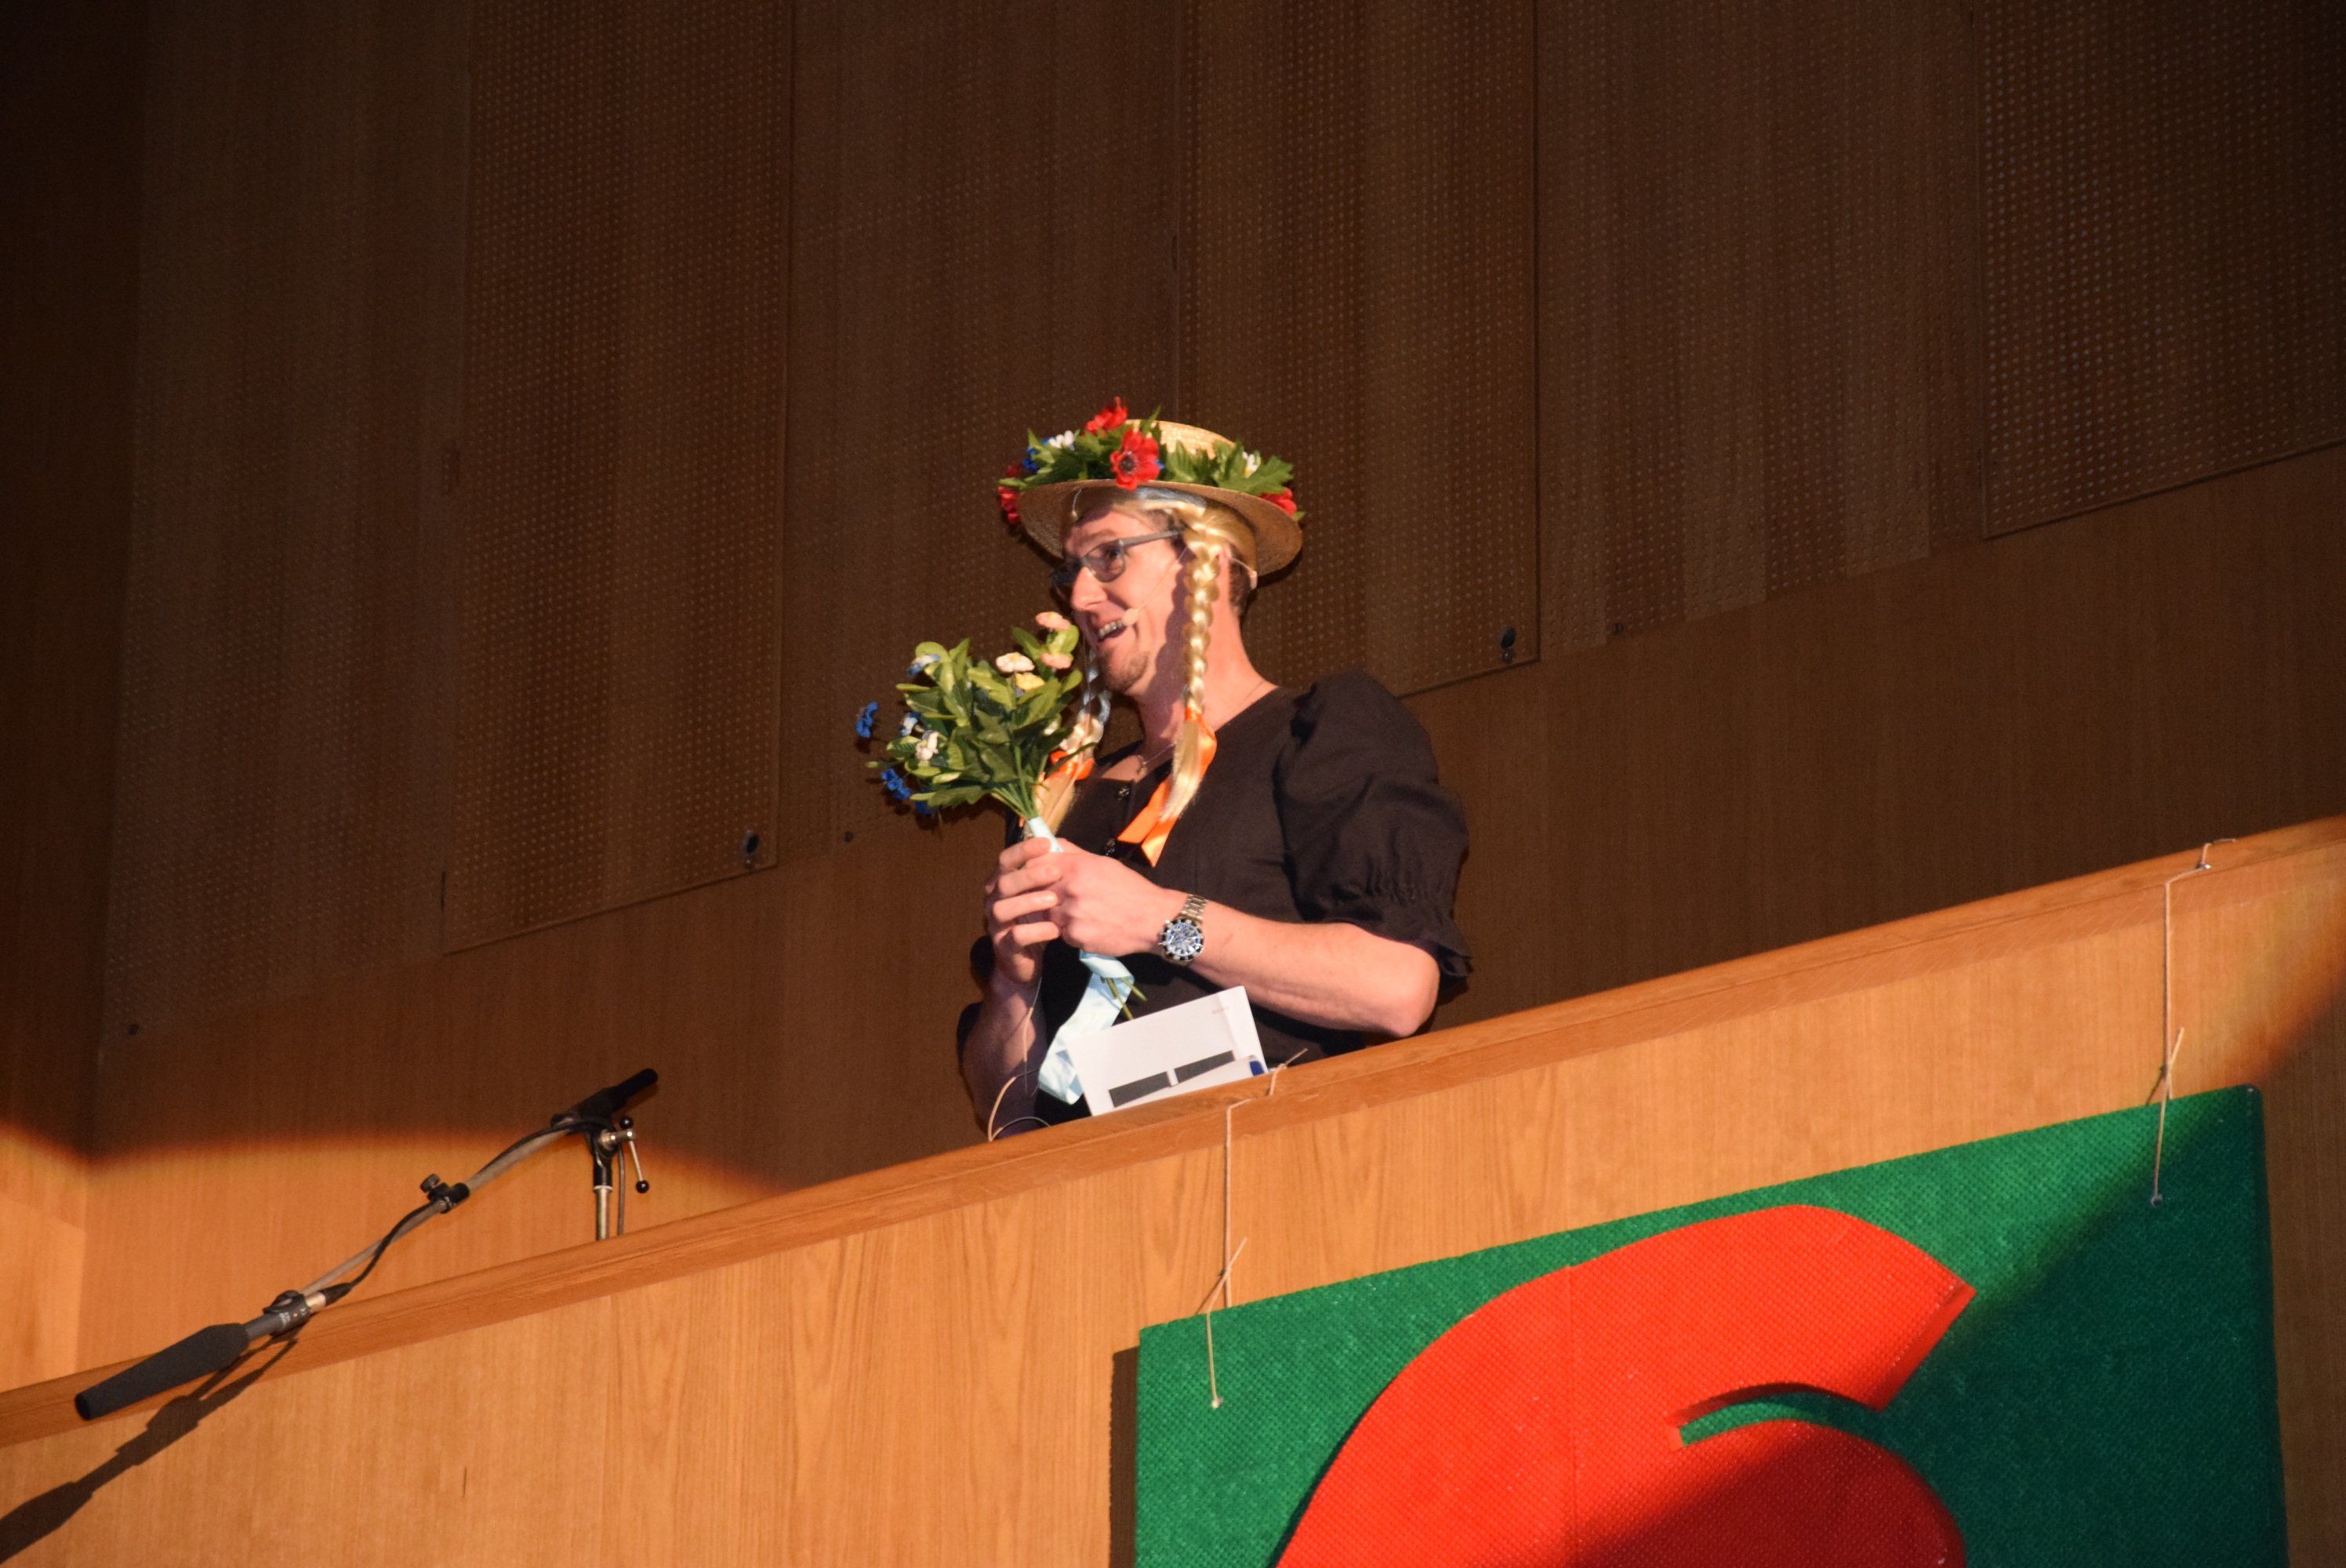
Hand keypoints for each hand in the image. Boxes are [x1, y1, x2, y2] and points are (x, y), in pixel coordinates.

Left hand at [985, 837, 1181, 972]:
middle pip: (1037, 892)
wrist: (1153, 919)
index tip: (1037, 876)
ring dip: (1056, 915)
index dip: (1033, 871)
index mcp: (1075, 867)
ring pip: (1048, 914)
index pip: (1034, 866)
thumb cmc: (1130, 888)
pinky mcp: (1075, 937)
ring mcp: (1070, 915)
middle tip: (1057, 898)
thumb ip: (1073, 853)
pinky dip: (1069, 932)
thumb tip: (1050, 843)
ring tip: (1079, 913)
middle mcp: (1069, 890)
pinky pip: (1061, 934)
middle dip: (1043, 895)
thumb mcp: (1103, 863)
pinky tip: (1088, 927)